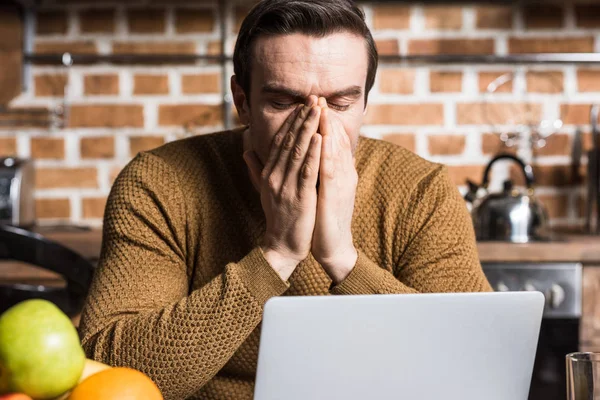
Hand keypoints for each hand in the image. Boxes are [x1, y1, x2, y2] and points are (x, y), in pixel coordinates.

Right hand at [243, 96, 321, 280]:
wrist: (281, 246)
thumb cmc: (278, 217)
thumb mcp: (264, 190)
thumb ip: (256, 168)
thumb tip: (246, 149)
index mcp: (268, 173)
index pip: (280, 141)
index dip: (291, 121)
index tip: (303, 103)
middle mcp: (274, 176)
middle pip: (288, 141)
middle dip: (302, 118)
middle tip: (313, 98)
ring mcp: (285, 186)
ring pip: (297, 151)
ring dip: (308, 128)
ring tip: (318, 109)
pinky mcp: (299, 197)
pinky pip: (306, 171)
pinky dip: (313, 153)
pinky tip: (320, 137)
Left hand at [311, 99, 357, 283]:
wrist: (333, 246)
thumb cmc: (323, 217)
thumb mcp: (318, 190)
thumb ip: (313, 171)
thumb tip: (305, 156)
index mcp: (338, 172)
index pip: (332, 141)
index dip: (324, 122)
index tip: (314, 103)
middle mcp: (343, 175)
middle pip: (336, 141)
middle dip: (326, 119)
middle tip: (319, 97)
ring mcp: (341, 185)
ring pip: (335, 151)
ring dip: (329, 129)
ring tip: (321, 110)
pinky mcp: (334, 196)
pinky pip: (331, 171)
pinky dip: (327, 154)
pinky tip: (323, 140)